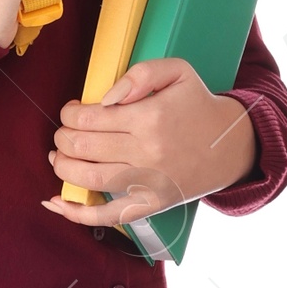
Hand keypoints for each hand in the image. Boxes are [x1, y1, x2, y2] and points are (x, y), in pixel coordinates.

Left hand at [42, 55, 255, 224]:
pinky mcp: (150, 204)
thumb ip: (140, 74)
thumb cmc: (197, 105)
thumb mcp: (177, 72)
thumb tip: (106, 98)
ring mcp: (147, 182)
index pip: (89, 118)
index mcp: (150, 117)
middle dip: (63, 137)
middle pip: (82, 146)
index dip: (69, 114)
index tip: (72, 111)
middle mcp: (147, 152)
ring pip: (87, 177)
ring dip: (62, 167)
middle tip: (65, 132)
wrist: (230, 145)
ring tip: (60, 156)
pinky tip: (57, 203)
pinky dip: (77, 213)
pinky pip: (107, 215)